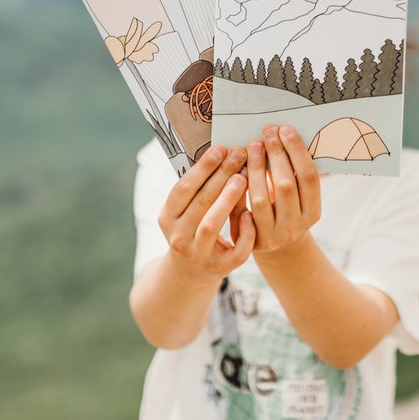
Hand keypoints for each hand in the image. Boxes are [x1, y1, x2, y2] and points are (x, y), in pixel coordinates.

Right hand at [157, 143, 255, 280]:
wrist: (192, 271)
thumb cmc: (193, 228)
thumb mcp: (186, 211)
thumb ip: (199, 187)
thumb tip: (222, 152)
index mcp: (167, 218)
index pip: (183, 188)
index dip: (202, 167)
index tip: (220, 148)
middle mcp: (178, 237)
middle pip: (200, 202)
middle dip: (221, 176)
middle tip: (239, 155)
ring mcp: (198, 255)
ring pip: (211, 224)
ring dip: (228, 199)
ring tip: (244, 177)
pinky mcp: (219, 268)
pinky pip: (235, 251)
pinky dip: (244, 232)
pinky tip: (250, 214)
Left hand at [240, 125, 322, 253]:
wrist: (274, 247)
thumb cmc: (283, 210)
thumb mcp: (296, 197)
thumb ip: (293, 174)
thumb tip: (282, 134)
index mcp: (312, 212)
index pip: (309, 178)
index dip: (297, 152)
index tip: (285, 129)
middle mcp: (295, 226)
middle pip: (286, 185)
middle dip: (276, 155)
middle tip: (267, 133)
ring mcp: (273, 236)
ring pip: (260, 200)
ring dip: (255, 169)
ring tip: (251, 146)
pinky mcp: (250, 241)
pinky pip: (240, 212)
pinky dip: (237, 190)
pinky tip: (235, 170)